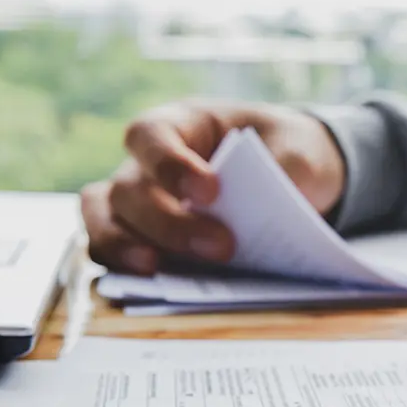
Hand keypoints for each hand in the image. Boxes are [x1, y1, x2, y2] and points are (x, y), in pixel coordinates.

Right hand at [81, 100, 345, 273]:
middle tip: (222, 247)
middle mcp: (148, 162)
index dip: (170, 165)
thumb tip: (267, 209)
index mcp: (183, 123)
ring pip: (104, 220)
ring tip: (157, 270)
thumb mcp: (301, 151)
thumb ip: (287, 173)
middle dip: (170, 223)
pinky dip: (124, 267)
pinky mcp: (144, 238)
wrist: (293, 174)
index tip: (211, 192)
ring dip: (126, 247)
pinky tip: (153, 283)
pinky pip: (112, 250)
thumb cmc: (287, 151)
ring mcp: (140, 201)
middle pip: (129, 189)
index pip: (151, 136)